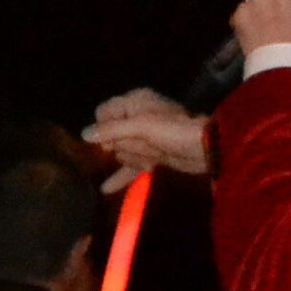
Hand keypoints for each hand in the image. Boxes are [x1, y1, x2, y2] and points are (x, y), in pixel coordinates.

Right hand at [83, 88, 209, 192]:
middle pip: (111, 134)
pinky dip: (122, 176)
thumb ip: (111, 130)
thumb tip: (84, 135)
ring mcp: (144, 138)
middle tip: (140, 147)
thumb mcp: (141, 127)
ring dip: (131, 158)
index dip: (103, 128)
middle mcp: (136, 116)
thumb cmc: (173, 131)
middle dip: (119, 146)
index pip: (103, 112)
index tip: (110, 140)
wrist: (206, 148)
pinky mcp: (151, 155)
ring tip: (151, 158)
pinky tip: (106, 189)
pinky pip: (130, 165)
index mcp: (134, 102)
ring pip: (121, 151)